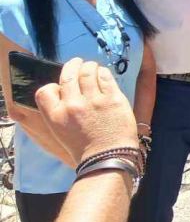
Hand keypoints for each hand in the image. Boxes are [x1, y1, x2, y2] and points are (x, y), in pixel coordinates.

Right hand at [19, 58, 136, 166]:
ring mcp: (94, 101)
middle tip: (77, 62)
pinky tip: (103, 74)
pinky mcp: (113, 99)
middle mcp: (73, 106)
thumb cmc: (85, 148)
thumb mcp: (60, 132)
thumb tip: (61, 92)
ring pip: (88, 72)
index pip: (45, 90)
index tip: (60, 85)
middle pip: (68, 75)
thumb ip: (58, 112)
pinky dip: (103, 72)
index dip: (52, 85)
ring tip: (91, 66)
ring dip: (89, 66)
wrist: (108, 158)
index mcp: (55, 116)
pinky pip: (106, 77)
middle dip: (72, 65)